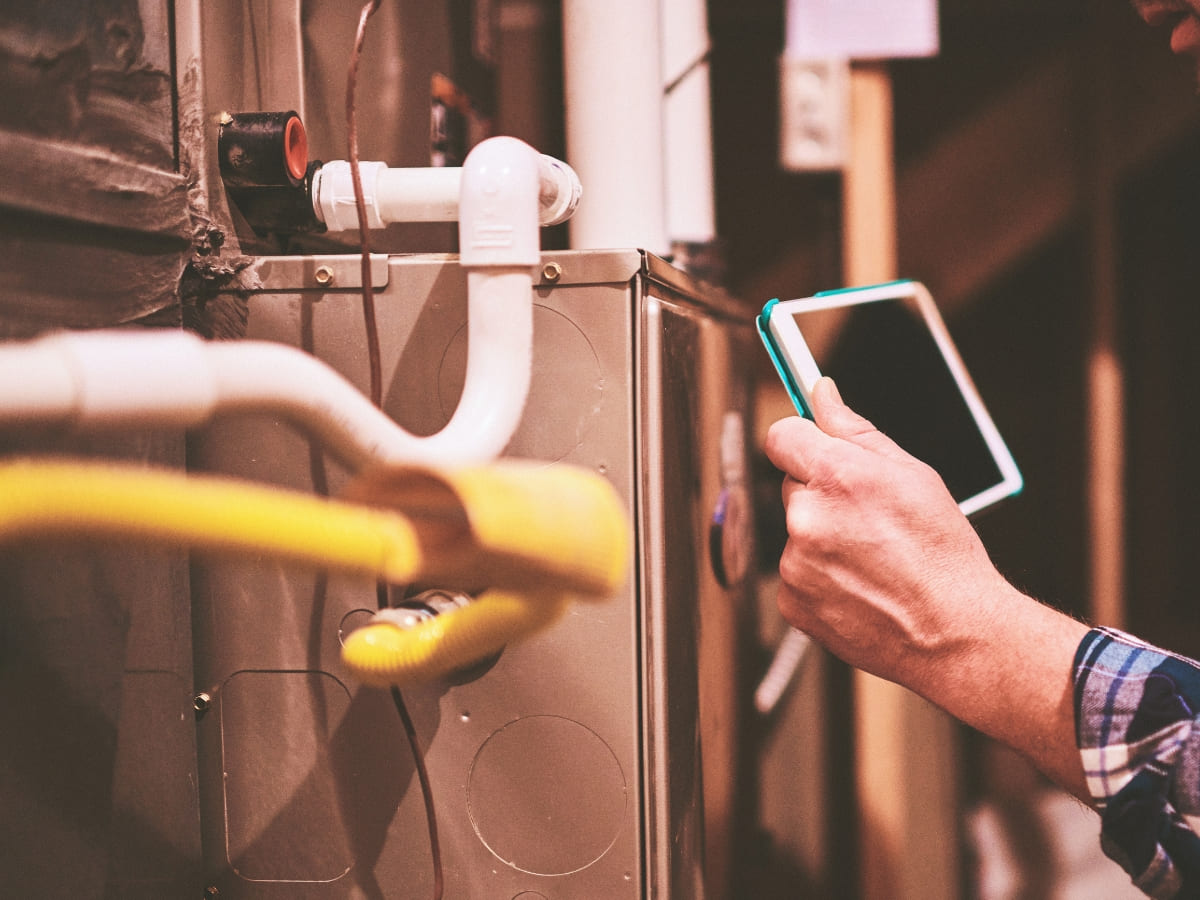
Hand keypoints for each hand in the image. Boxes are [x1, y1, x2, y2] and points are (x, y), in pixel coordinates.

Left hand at [763, 377, 1009, 685]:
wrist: (953, 633)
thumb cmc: (943, 555)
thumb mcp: (912, 475)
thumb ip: (855, 430)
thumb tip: (822, 394)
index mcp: (836, 475)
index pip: (781, 435)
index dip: (801, 440)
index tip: (814, 448)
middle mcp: (807, 516)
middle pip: (793, 485)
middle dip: (823, 494)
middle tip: (869, 518)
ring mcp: (795, 562)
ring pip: (797, 531)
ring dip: (822, 537)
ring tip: (872, 558)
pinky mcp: (791, 600)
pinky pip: (796, 573)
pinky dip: (820, 576)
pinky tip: (860, 584)